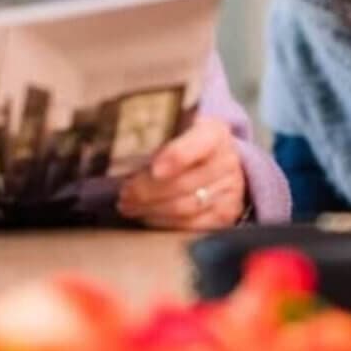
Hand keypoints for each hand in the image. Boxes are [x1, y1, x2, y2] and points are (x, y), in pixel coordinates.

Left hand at [117, 116, 245, 229]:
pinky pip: (191, 226)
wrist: (217, 158)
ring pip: (185, 207)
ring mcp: (230, 190)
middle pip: (185, 182)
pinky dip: (164, 223)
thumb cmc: (187, 139)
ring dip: (151, 209)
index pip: (197, 145)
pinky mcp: (226, 215)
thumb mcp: (177, 125)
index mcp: (214, 132)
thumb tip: (120, 148)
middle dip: (149, 190)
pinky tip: (146, 216)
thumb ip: (157, 133)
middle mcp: (227, 161)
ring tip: (129, 205)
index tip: (153, 169)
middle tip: (124, 192)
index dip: (176, 157)